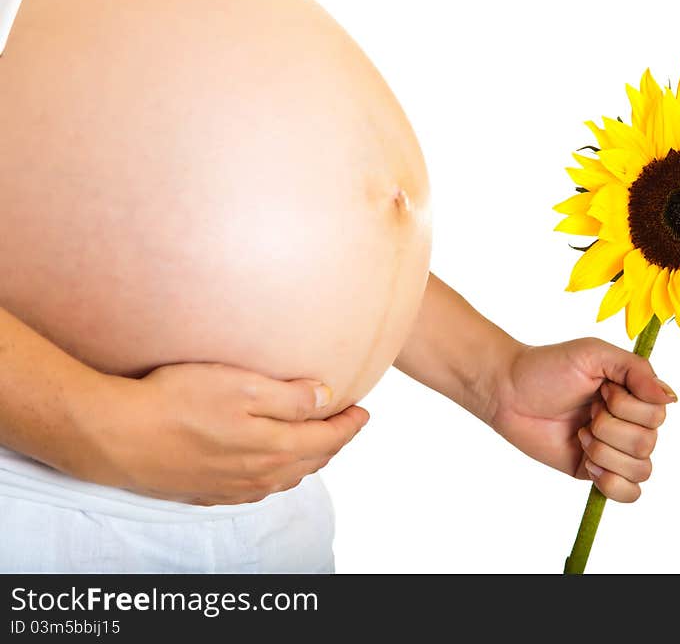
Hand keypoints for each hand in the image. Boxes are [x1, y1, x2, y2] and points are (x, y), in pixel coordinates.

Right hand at [76, 363, 368, 505]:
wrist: (117, 436)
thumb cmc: (177, 403)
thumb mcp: (243, 386)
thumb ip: (291, 397)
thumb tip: (327, 399)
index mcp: (276, 448)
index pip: (328, 439)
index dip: (350, 424)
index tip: (363, 411)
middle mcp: (261, 475)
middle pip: (312, 460)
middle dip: (334, 442)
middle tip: (345, 424)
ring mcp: (235, 488)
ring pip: (287, 476)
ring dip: (308, 459)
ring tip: (315, 442)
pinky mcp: (209, 491)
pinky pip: (259, 487)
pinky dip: (278, 473)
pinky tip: (272, 465)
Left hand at [489, 338, 676, 502]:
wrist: (507, 393)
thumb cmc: (548, 367)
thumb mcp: (594, 354)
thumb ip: (636, 370)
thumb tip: (670, 398)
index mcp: (634, 395)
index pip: (658, 414)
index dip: (627, 407)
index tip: (601, 391)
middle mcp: (629, 423)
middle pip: (647, 444)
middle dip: (608, 428)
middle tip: (584, 413)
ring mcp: (613, 450)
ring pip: (640, 470)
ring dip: (604, 452)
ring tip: (580, 435)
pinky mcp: (595, 472)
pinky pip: (628, 494)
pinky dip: (612, 483)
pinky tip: (589, 464)